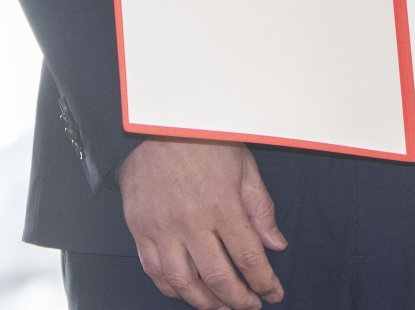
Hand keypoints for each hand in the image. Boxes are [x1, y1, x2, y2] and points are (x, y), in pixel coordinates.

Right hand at [116, 140, 286, 308]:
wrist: (154, 124)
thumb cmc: (202, 140)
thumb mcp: (243, 166)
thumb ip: (260, 209)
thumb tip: (275, 245)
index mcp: (221, 204)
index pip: (249, 258)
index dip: (264, 282)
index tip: (273, 293)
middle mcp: (191, 221)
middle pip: (218, 278)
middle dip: (239, 300)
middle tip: (250, 305)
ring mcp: (162, 227)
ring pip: (184, 283)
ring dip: (205, 303)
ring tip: (220, 307)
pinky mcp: (140, 228)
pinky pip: (154, 271)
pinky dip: (171, 288)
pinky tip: (186, 291)